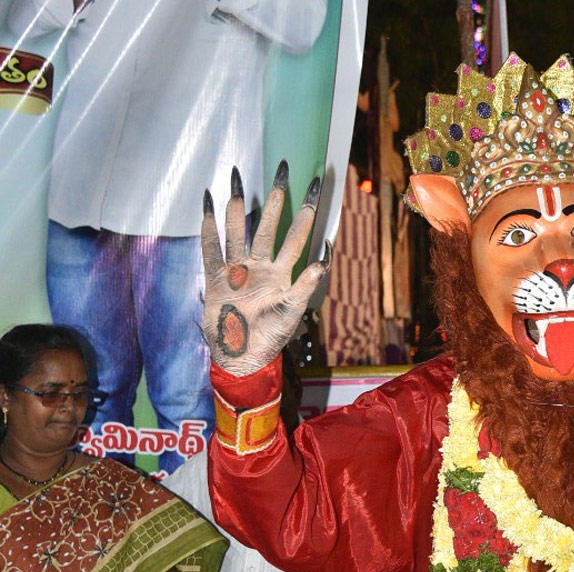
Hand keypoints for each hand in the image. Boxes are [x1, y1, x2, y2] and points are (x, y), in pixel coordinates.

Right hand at [200, 161, 330, 375]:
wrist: (242, 358)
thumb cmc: (271, 338)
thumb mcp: (293, 312)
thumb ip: (306, 284)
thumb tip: (323, 258)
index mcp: (282, 273)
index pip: (297, 236)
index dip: (305, 212)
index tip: (313, 186)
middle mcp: (260, 266)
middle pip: (268, 224)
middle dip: (275, 197)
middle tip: (281, 168)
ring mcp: (237, 270)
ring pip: (238, 229)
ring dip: (237, 205)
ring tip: (236, 176)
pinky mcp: (216, 279)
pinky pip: (211, 248)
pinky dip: (208, 227)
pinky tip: (207, 204)